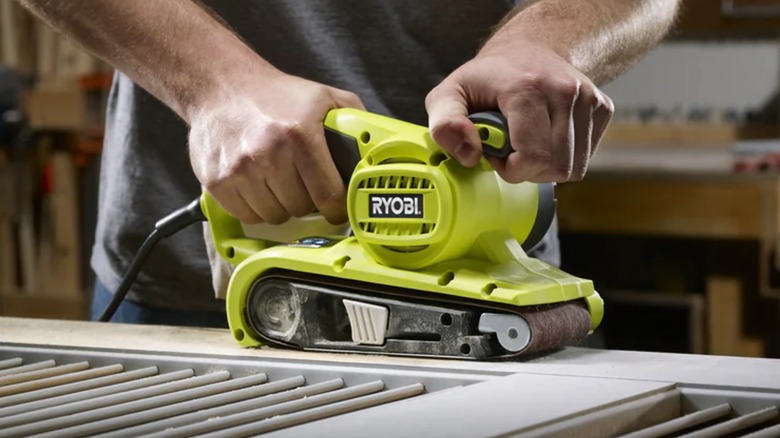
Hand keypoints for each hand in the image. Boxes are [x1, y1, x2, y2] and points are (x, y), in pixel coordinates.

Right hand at [188, 72, 363, 224]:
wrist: (221, 86)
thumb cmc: (277, 96)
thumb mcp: (324, 97)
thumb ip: (355, 122)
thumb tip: (378, 149)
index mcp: (300, 135)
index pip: (329, 196)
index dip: (337, 208)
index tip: (336, 209)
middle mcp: (269, 153)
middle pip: (300, 209)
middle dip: (306, 202)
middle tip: (303, 186)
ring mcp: (240, 169)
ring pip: (274, 216)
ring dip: (281, 206)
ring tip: (279, 183)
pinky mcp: (217, 181)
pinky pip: (247, 216)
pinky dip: (255, 208)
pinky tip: (258, 186)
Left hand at [425, 42, 613, 182]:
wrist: (529, 49)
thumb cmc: (487, 78)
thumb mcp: (449, 94)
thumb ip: (445, 124)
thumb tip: (470, 155)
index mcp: (526, 87)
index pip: (534, 155)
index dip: (512, 169)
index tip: (497, 154)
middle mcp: (564, 90)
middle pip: (556, 167)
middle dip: (528, 171)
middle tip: (510, 150)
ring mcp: (589, 99)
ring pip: (573, 168)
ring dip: (546, 167)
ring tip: (526, 142)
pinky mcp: (603, 108)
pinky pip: (585, 158)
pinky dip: (562, 157)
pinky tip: (545, 136)